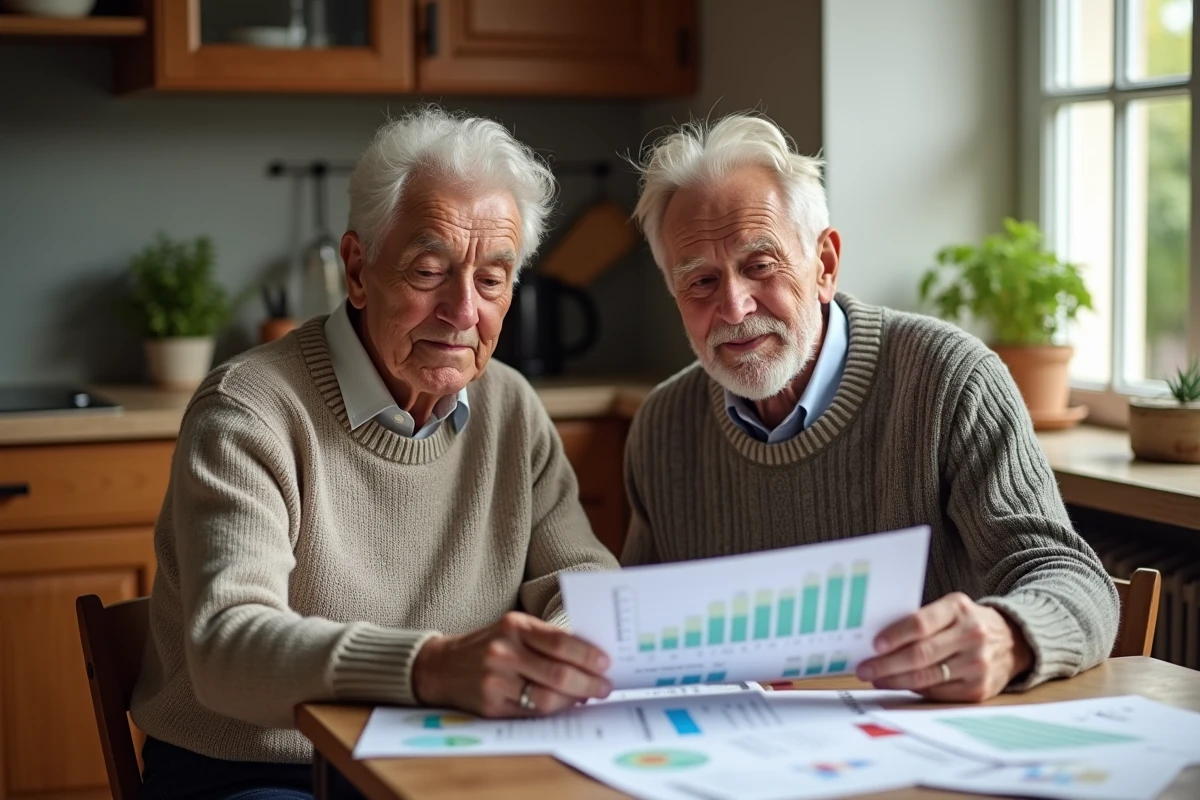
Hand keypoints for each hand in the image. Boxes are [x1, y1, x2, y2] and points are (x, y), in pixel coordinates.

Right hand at [411, 611, 612, 716]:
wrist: (441, 666)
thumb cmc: (488, 645)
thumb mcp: (514, 629)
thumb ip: (547, 639)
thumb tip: (589, 659)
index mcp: (514, 626)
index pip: (561, 641)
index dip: (588, 655)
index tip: (606, 663)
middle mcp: (504, 652)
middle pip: (559, 673)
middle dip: (589, 683)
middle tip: (605, 686)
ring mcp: (496, 680)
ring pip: (547, 698)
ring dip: (575, 700)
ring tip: (588, 697)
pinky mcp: (491, 705)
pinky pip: (531, 713)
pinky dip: (554, 711)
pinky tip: (565, 705)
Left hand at [855, 592, 1032, 701]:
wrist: (1013, 641)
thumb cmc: (966, 622)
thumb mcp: (950, 609)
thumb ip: (921, 620)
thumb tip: (878, 641)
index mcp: (959, 609)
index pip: (921, 623)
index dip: (895, 635)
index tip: (874, 645)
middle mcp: (972, 635)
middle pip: (920, 654)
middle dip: (887, 664)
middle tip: (864, 668)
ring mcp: (978, 664)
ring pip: (926, 677)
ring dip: (895, 680)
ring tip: (876, 678)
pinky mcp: (979, 689)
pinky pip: (938, 693)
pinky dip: (915, 690)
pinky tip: (900, 685)